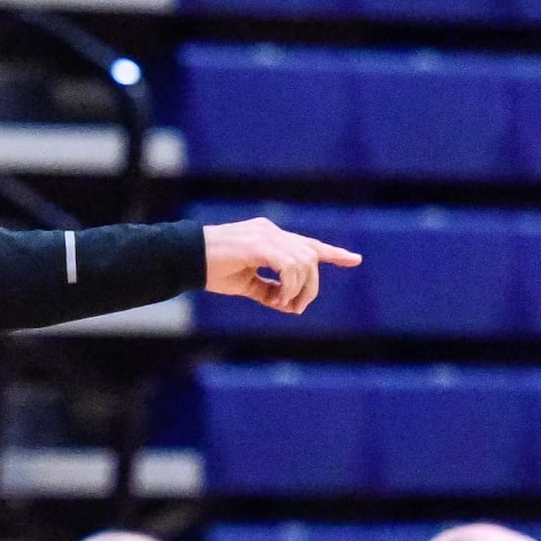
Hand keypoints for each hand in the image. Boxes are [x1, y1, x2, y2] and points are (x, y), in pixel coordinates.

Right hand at [203, 219, 361, 313]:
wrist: (186, 259)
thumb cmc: (211, 270)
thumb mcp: (245, 284)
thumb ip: (268, 291)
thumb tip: (289, 305)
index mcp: (269, 236)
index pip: (307, 244)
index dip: (332, 253)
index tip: (355, 260)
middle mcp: (272, 231)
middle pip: (310, 257)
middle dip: (311, 287)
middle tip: (295, 308)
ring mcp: (266, 235)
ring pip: (304, 263)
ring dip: (299, 289)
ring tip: (282, 304)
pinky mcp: (259, 244)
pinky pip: (289, 266)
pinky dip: (289, 285)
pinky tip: (277, 298)